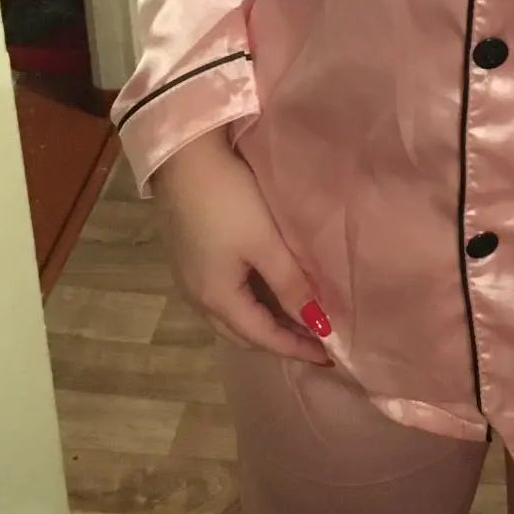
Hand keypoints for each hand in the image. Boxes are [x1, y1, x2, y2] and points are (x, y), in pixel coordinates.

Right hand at [152, 129, 333, 363]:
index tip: (330, 357)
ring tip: (296, 321)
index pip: (263, 338)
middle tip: (314, 342)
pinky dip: (248, 305)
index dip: (297, 349)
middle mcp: (197, 298)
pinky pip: (222, 298)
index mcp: (217, 298)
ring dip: (263, 324)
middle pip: (243, 334)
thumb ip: (291, 285)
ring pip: (230, 318)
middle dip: (279, 342)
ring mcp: (188, 278)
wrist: (182, 156)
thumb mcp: (266, 243)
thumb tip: (318, 324)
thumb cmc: (228, 200)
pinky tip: (266, 293)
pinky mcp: (187, 259)